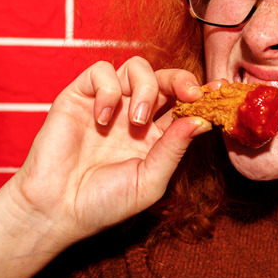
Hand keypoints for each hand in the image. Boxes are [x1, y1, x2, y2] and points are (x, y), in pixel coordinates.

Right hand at [2, 57, 211, 248]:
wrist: (57, 210)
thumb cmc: (104, 202)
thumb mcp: (150, 180)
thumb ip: (173, 149)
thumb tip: (201, 121)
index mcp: (156, 134)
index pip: (184, 104)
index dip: (203, 94)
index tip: (221, 91)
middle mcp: (135, 113)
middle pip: (165, 79)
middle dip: (182, 80)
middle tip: (190, 94)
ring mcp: (109, 103)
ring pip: (137, 68)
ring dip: (145, 88)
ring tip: (136, 121)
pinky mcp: (80, 96)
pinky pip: (101, 71)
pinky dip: (108, 90)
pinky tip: (102, 119)